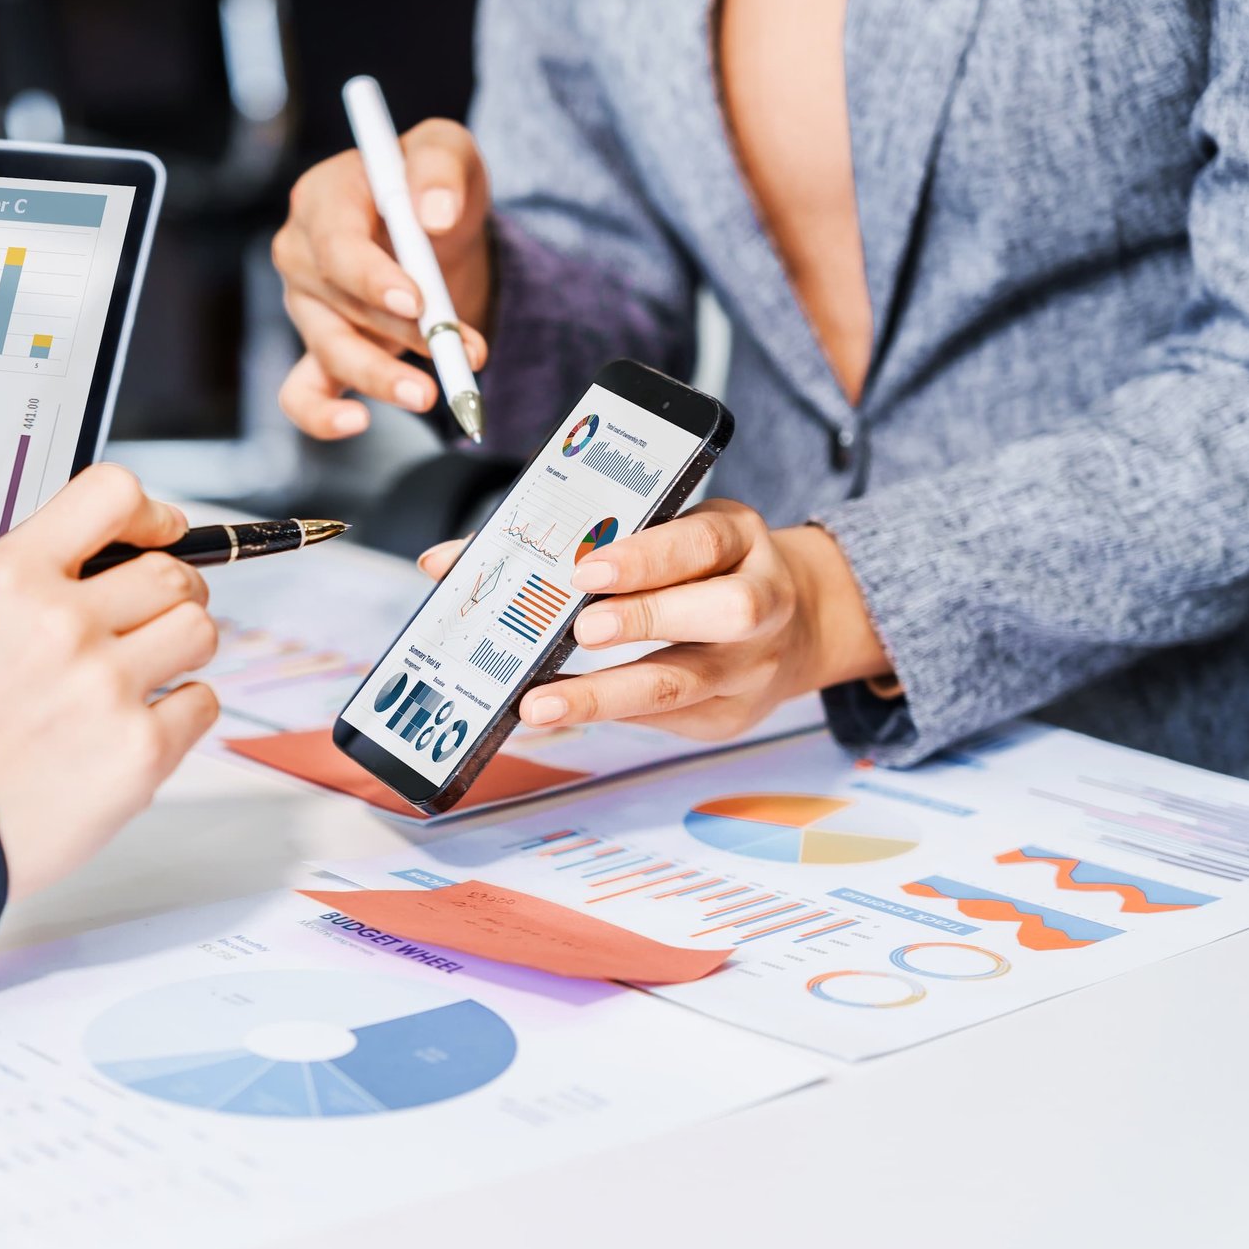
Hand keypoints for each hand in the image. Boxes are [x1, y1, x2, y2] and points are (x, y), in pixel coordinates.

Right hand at [0, 465, 219, 899]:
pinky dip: (181, 712)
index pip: (112, 494)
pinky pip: (202, 702)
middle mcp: (61, 624)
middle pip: (173, 573)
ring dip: (183, 647)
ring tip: (147, 672)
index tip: (162, 532)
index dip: (151, 513)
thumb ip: (39, 575)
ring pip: (199, 630)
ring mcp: (104, 687)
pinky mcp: (138, 749)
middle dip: (176, 592)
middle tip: (156, 617)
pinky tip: (137, 724)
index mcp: (13, 578)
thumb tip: (122, 548)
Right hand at [272, 117, 493, 437]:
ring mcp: (308, 309)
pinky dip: (320, 416)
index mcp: (322, 200)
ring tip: (429, 394)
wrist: (439, 229)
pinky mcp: (321, 351)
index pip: (335, 245)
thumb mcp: (447, 150)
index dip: (372, 277)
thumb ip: (440, 167)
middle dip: (401, 334)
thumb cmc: (431, 183)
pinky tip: (356, 423)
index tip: (417, 302)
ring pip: (331, 352)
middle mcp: (302, 255)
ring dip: (381, 378)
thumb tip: (433, 214)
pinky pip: (302, 394)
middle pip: (339, 305)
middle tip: (457, 354)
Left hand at [419, 501, 890, 738]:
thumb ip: (573, 539)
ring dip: (608, 695)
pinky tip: (560, 714)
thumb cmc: (706, 564)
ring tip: (545, 702)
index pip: (700, 541)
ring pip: (686, 684)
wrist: (803, 620)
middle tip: (582, 630)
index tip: (588, 569)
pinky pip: (669, 722)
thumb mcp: (667, 527)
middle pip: (722, 613)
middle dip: (647, 619)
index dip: (647, 557)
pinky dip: (610, 717)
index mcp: (738, 539)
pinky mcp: (729, 716)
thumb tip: (445, 560)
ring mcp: (750, 667)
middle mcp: (759, 601)